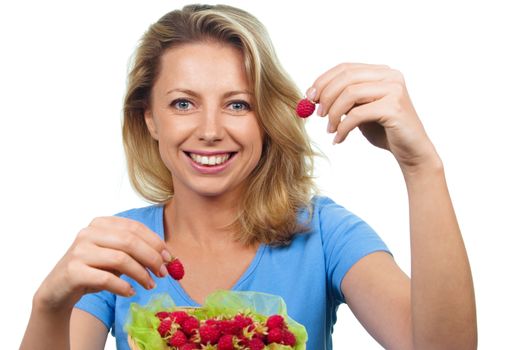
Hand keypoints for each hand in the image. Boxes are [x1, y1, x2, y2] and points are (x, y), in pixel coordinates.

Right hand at [35, 216, 170, 310]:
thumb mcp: (115, 256)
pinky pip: (106, 278)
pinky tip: (131, 292)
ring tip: (150, 285)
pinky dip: (123, 286)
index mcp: (101, 223)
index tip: (169, 258)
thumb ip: (136, 251)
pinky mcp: (73, 271)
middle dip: (151, 258)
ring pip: (120, 259)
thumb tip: (167, 257)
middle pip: (130, 241)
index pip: (135, 227)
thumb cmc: (93, 270)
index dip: (156, 242)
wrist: (58, 290)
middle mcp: (88, 233)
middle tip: (163, 273)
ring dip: (141, 274)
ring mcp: (79, 251)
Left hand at [308, 63, 439, 171]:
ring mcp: (394, 90)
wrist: (411, 151)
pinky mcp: (394, 108)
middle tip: (317, 114)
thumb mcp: (359, 110)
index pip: (346, 68)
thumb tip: (313, 94)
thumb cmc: (384, 130)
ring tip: (329, 129)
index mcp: (381, 72)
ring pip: (350, 94)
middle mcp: (390, 76)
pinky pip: (357, 114)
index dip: (324, 80)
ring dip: (333, 113)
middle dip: (326, 96)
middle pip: (346, 78)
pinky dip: (343, 127)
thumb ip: (344, 99)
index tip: (309, 96)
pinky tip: (339, 138)